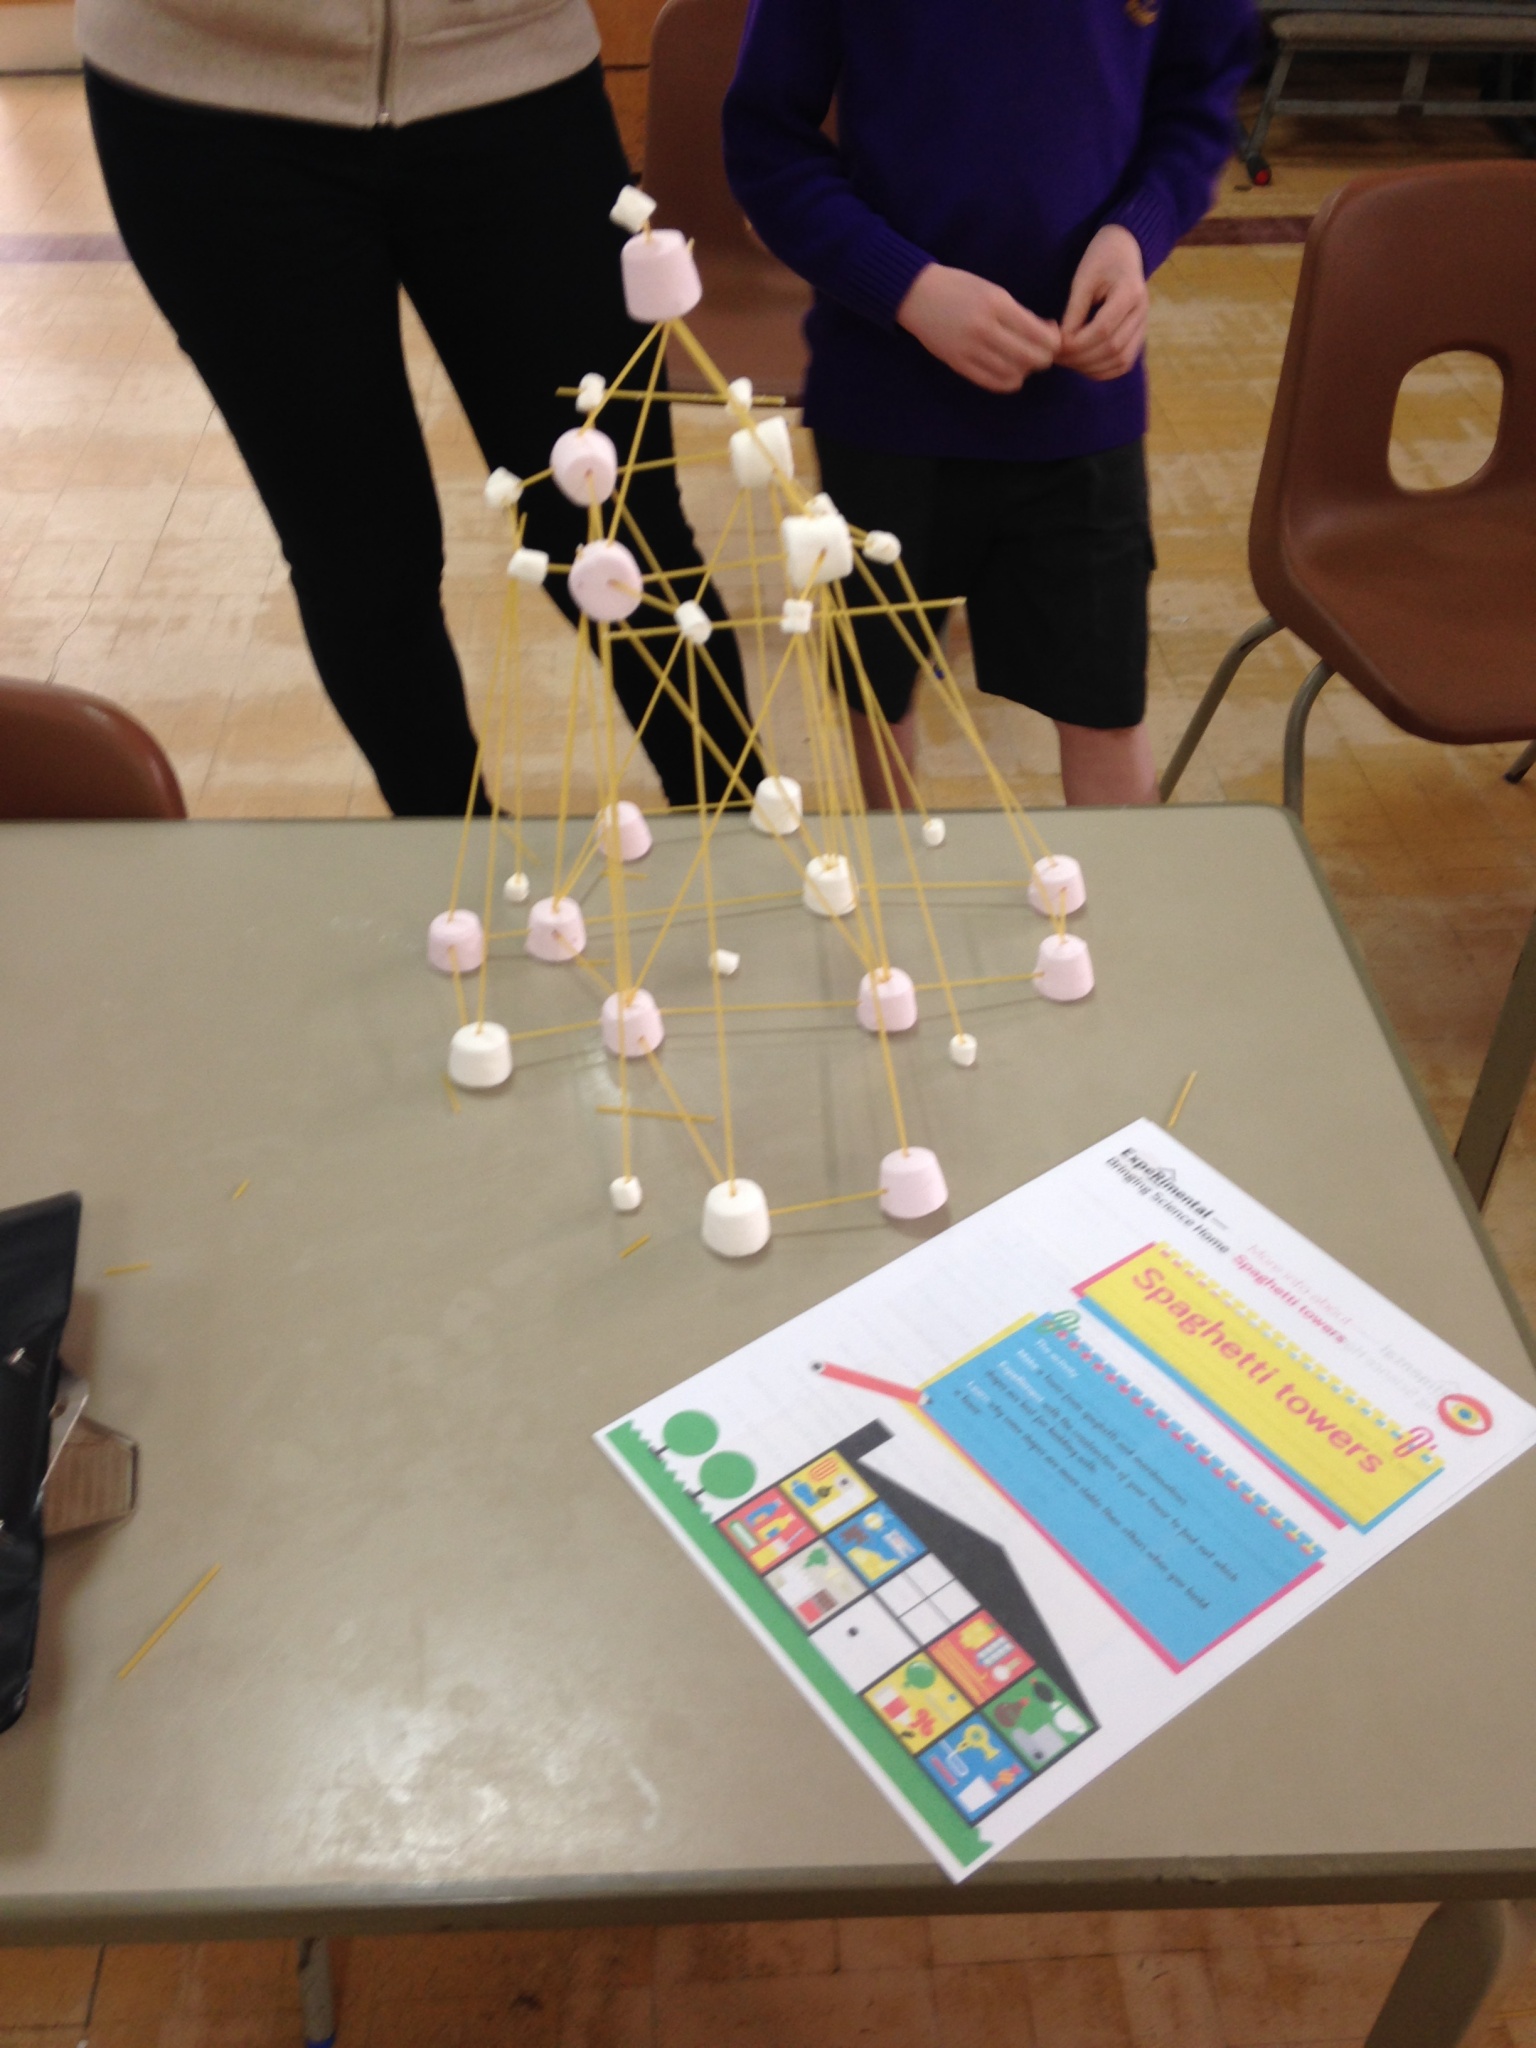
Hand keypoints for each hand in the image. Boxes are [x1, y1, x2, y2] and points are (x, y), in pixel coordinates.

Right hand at [896, 264, 1059, 393]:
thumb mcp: (993, 291)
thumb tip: (1048, 333)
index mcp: (997, 304)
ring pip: (1014, 374)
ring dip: (1026, 371)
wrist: (916, 295)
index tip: (1053, 338)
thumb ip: (1020, 313)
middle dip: (1044, 358)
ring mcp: (970, 349)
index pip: (1040, 334)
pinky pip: (992, 382)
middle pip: (1031, 358)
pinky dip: (1008, 381)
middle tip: (1043, 353)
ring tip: (1023, 361)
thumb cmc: (959, 288)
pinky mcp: (958, 364)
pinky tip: (1010, 372)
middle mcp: (985, 328)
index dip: (1054, 341)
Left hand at [1058, 225, 1147, 381]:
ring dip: (1091, 368)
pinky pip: (1124, 363)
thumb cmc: (1101, 260)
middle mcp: (1142, 312)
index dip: (1079, 342)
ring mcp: (1143, 326)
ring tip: (1068, 362)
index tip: (1057, 344)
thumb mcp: (1083, 278)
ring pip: (1121, 361)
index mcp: (1130, 292)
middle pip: (1113, 348)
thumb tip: (1061, 342)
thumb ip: (1074, 310)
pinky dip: (1103, 371)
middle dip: (1081, 358)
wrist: (1123, 251)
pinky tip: (1083, 367)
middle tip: (1057, 357)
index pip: (1104, 329)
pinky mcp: (1138, 336)